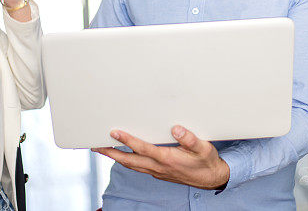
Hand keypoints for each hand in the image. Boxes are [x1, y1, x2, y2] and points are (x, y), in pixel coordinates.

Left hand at [93, 125, 229, 189]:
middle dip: (111, 153)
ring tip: (103, 149)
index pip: (142, 148)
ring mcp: (157, 171)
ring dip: (116, 157)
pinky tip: (124, 155)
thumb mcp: (203, 148)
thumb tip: (176, 129)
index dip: (127, 140)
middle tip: (95, 146)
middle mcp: (158, 167)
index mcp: (167, 159)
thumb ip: (190, 138)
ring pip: (131, 165)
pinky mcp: (159, 172)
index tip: (114, 132)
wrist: (212, 178)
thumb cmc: (207, 161)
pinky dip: (127, 161)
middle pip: (129, 161)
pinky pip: (138, 167)